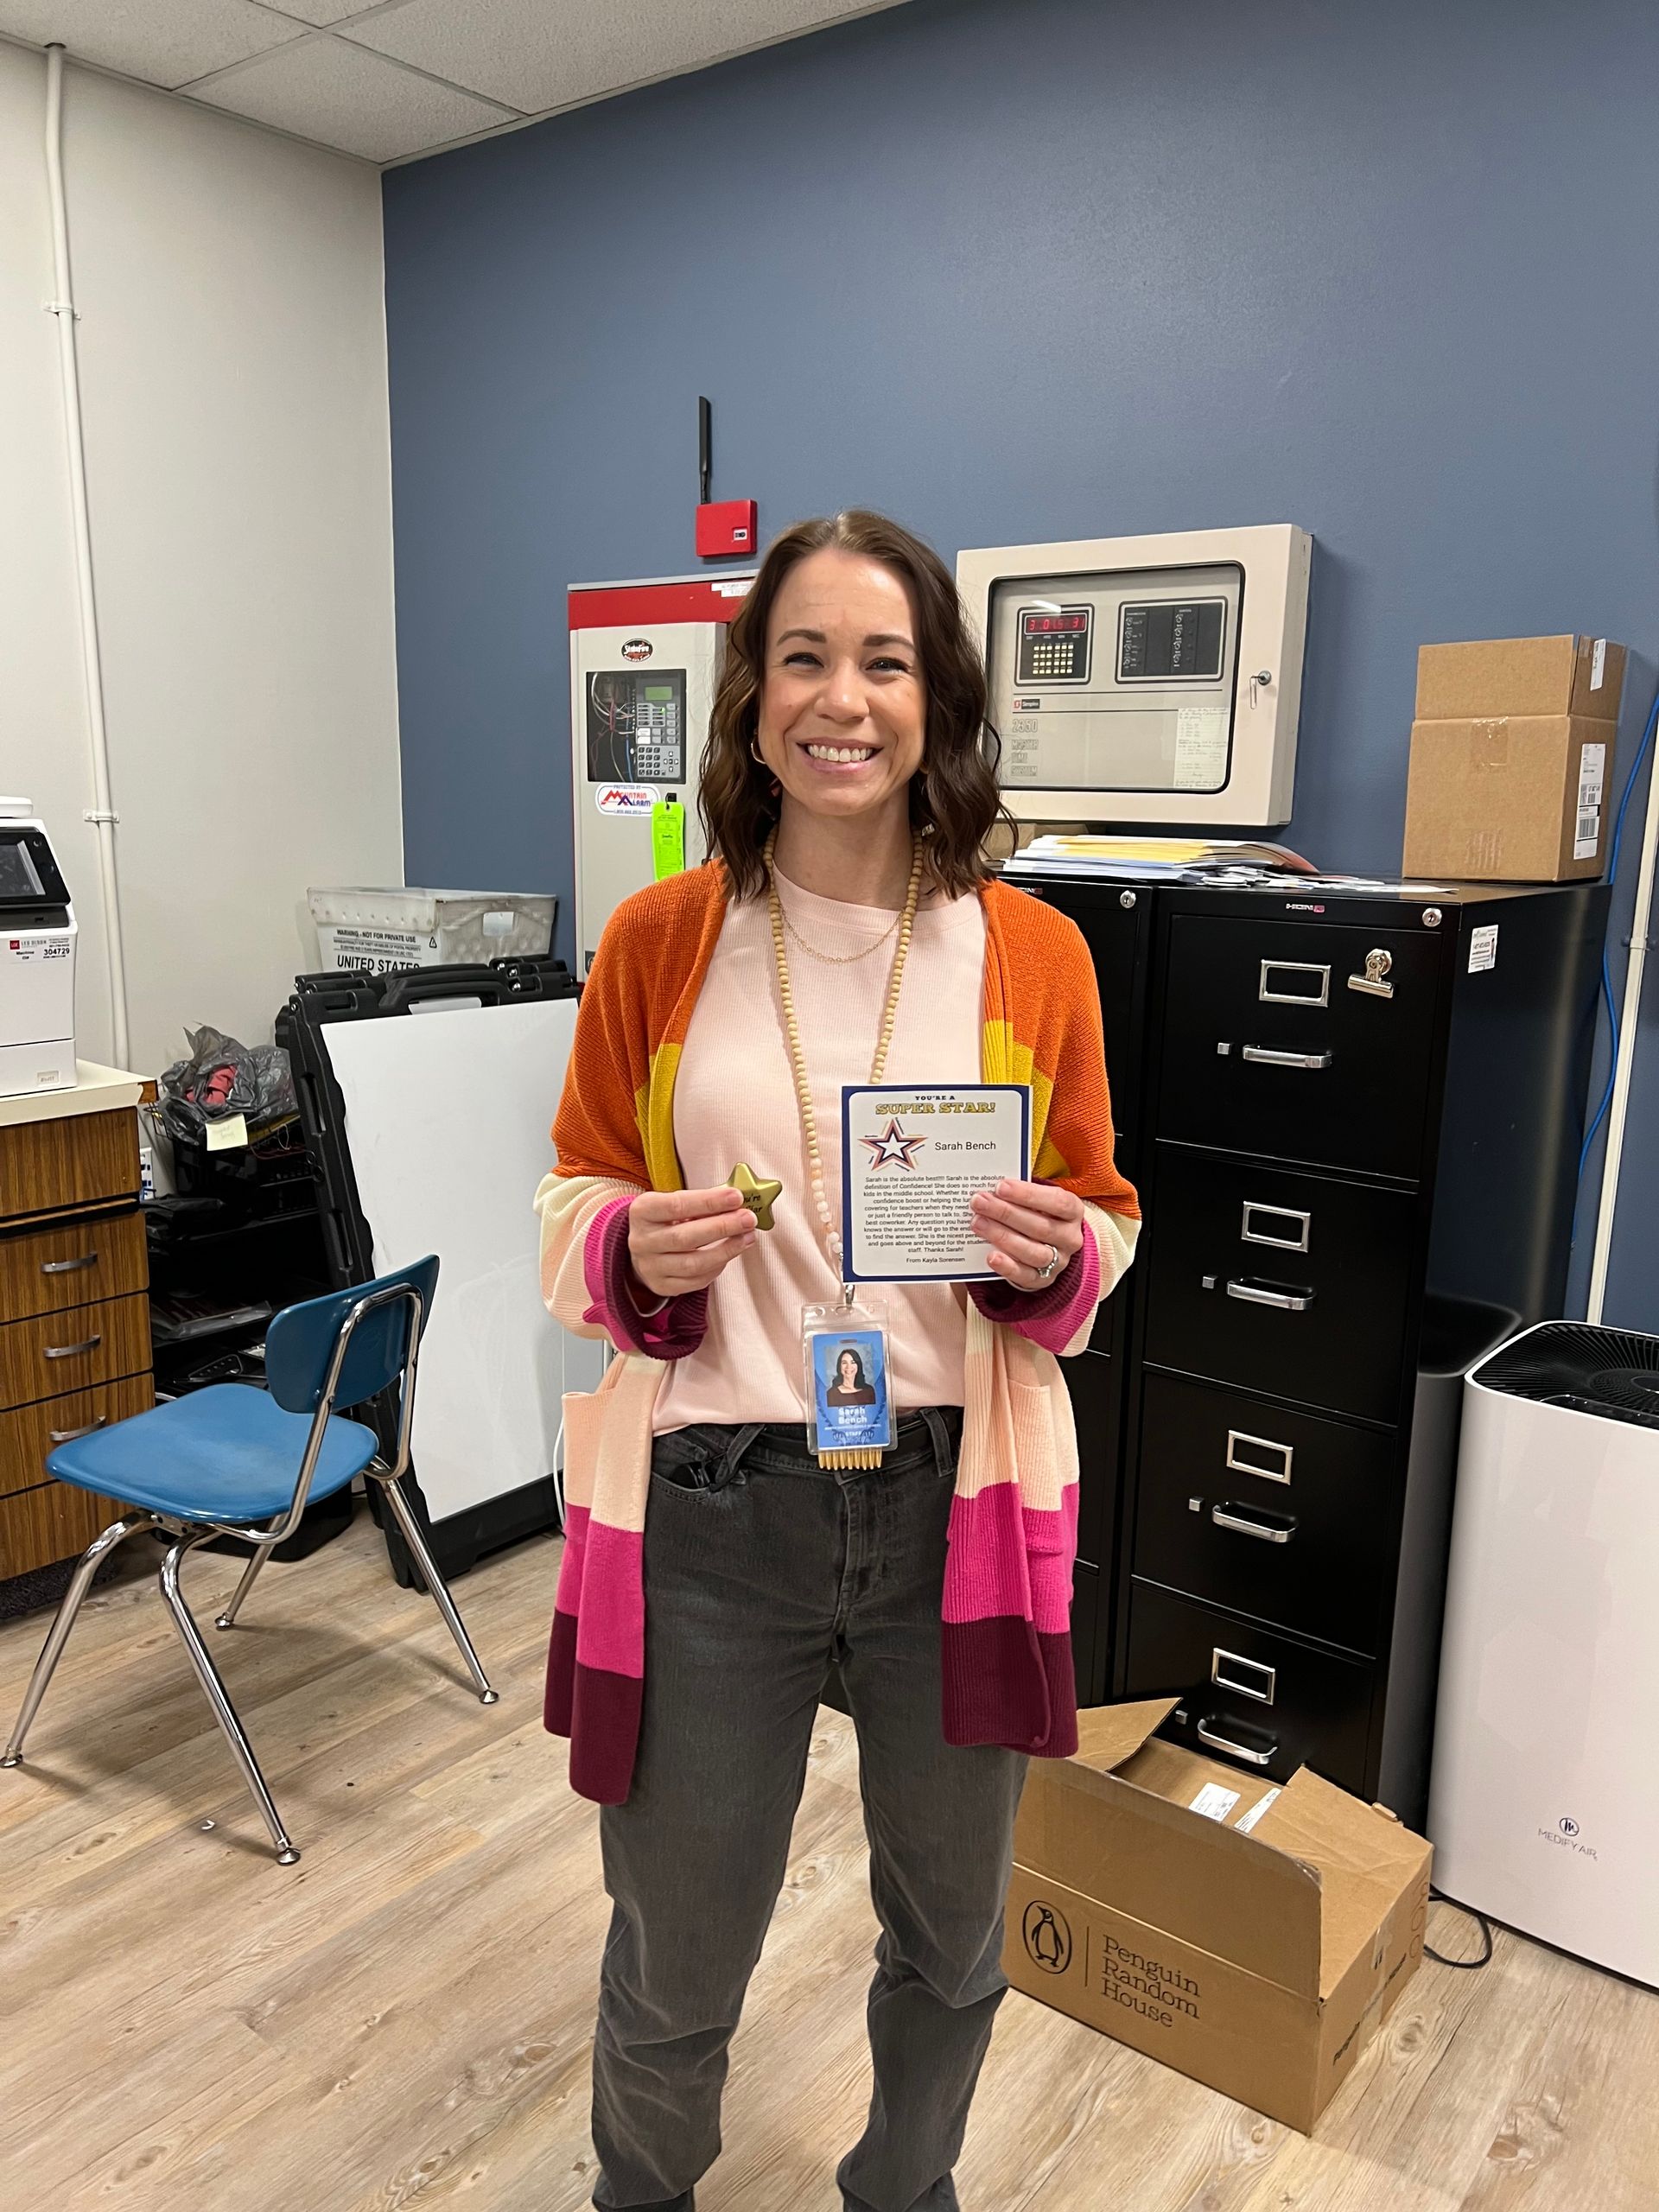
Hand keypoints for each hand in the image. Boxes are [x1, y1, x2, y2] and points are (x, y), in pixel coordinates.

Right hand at [628, 1186, 756, 1298]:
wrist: (644, 1247)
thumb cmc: (667, 1220)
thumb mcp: (675, 1203)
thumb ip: (702, 1202)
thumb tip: (738, 1201)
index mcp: (642, 1212)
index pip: (676, 1205)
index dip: (708, 1201)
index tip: (736, 1197)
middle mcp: (641, 1241)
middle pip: (685, 1237)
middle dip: (722, 1227)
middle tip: (748, 1219)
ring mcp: (650, 1267)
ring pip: (693, 1263)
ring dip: (726, 1250)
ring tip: (747, 1237)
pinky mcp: (662, 1286)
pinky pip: (696, 1281)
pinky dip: (718, 1267)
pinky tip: (731, 1252)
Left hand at [970, 1179, 1083, 1293]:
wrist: (1048, 1244)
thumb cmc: (1037, 1212)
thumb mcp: (1037, 1199)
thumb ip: (1019, 1193)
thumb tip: (991, 1188)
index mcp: (1073, 1211)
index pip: (1057, 1202)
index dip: (1028, 1194)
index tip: (1001, 1186)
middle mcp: (1070, 1238)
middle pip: (1040, 1227)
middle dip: (1006, 1213)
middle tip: (979, 1202)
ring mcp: (1058, 1261)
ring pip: (1033, 1252)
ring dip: (1003, 1237)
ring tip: (978, 1223)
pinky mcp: (1043, 1281)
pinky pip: (1026, 1276)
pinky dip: (1008, 1267)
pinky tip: (991, 1256)